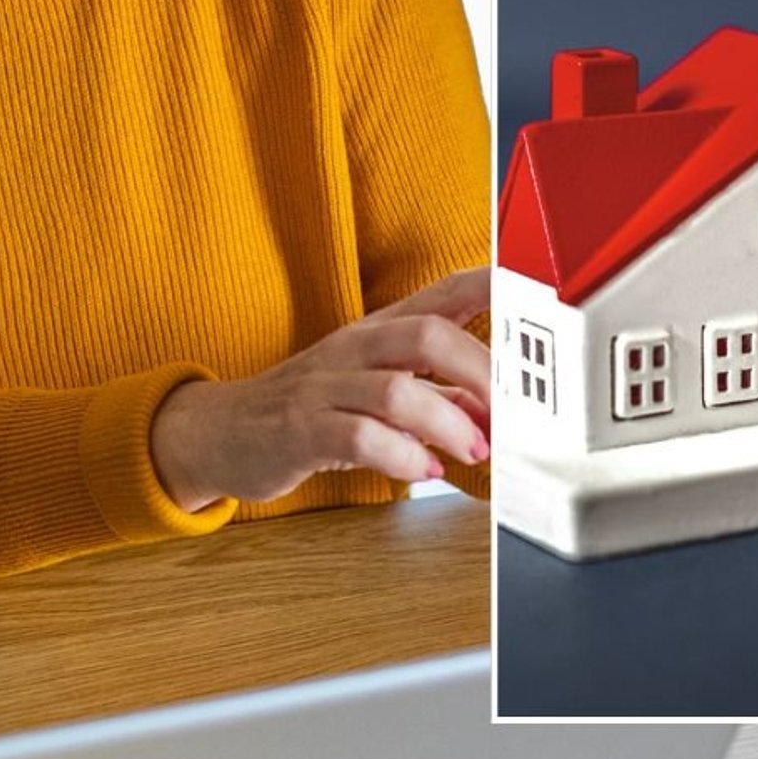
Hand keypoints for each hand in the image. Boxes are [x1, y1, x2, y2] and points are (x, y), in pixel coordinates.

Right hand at [149, 267, 490, 511]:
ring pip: (396, 389)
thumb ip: (435, 396)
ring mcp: (324, 386)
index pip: (442, 292)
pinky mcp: (300, 429)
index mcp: (377, 332)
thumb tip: (495, 412)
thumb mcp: (374, 390)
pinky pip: (358, 437)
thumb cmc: (306, 409)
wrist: (220, 432)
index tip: (537, 299)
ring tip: (470, 451)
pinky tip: (420, 470)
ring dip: (446, 424)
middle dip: (479, 373)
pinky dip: (401, 456)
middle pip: (427, 334)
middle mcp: (354, 348)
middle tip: (504, 413)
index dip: (492, 288)